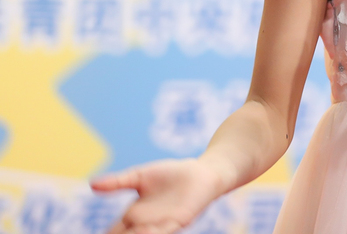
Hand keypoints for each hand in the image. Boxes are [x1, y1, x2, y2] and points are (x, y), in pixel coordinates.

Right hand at [91, 158, 225, 233]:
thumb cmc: (171, 174)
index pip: (112, 233)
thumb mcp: (140, 176)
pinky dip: (154, 233)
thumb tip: (91, 184)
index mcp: (133, 216)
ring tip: (131, 232)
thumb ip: (118, 182)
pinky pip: (164, 233)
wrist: (202, 172)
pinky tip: (146, 231)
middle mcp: (145, 225)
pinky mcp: (179, 222)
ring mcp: (162, 225)